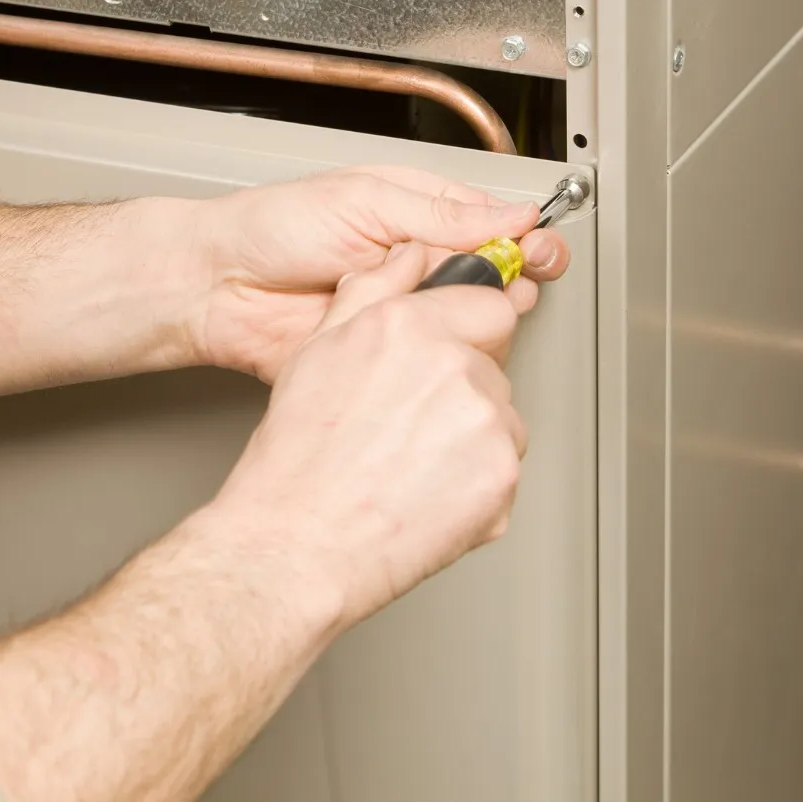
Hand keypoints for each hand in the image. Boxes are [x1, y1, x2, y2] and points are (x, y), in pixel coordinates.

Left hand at [190, 165, 570, 382]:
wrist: (219, 287)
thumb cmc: (274, 228)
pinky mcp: (387, 354)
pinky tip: (445, 341)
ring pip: (470, 321)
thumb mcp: (366, 202)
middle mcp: (418, 263)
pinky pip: (431, 361)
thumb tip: (511, 213)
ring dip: (483, 316)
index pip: (494, 223)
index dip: (525, 237)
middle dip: (516, 277)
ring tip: (476, 306)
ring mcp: (406, 311)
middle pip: (493, 275)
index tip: (540, 249)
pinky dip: (445, 356)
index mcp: (419, 214)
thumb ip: (441, 215)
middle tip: (520, 279)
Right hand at [208, 241, 528, 627]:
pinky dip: (478, 486)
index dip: (468, 334)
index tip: (451, 358)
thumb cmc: (296, 462)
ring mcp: (485, 421)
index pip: (488, 306)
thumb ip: (373, 290)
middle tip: (409, 429)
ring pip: (503, 420)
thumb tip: (407, 257)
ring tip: (411, 467)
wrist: (296, 545)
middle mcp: (454, 365)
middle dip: (464, 392)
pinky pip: (505, 470)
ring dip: (472, 439)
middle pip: (494, 367)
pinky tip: (427, 495)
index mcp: (409, 326)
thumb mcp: (318, 351)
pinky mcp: (503, 475)